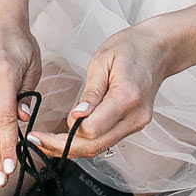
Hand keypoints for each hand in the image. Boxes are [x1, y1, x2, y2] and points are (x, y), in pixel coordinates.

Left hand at [29, 19, 176, 158]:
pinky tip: (66, 136)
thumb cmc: (131, 47)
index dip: (67, 131)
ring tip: (45, 141)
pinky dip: (85, 141)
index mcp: (127, 98)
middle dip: (62, 148)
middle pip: (94, 146)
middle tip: (36, 141)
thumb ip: (90, 92)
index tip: (45, 127)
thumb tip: (76, 118)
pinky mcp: (133, 125)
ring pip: (99, 148)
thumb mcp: (103, 60)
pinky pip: (106, 140)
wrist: (159, 49)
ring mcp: (137, 124)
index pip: (91, 130)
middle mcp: (135, 117)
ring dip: (71, 148)